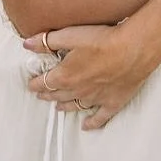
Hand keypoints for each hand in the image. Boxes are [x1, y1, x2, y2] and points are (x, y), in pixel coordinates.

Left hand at [25, 22, 156, 130]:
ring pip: (75, 106)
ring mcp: (95, 99)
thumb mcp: (71, 35)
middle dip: (48, 94)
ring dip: (65, 106)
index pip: (44, 83)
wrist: (133, 49)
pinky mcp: (112, 102)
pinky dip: (92, 123)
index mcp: (65, 76)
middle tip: (42, 94)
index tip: (31, 84)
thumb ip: (48, 41)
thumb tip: (27, 44)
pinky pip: (99, 118)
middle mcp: (78, 91)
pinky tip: (86, 126)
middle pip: (58, 95)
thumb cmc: (102, 39)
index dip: (36, 83)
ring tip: (58, 107)